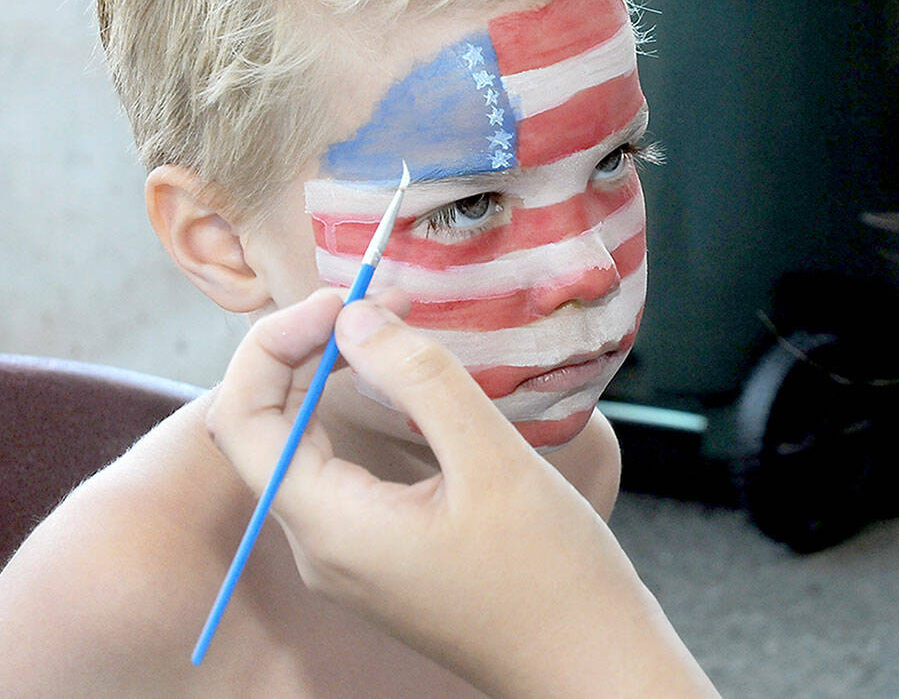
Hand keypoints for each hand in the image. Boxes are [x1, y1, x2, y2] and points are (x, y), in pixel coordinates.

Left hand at [206, 290, 716, 697]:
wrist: (590, 663)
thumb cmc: (550, 573)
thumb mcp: (492, 461)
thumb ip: (418, 380)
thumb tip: (355, 318)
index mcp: (330, 526)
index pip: (243, 418)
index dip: (273, 344)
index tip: (342, 301)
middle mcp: (321, 545)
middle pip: (266, 428)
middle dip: (308, 349)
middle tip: (377, 301)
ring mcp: (349, 555)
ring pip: (305, 447)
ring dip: (335, 378)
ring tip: (393, 325)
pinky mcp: (382, 555)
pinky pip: (343, 471)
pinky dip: (362, 415)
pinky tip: (412, 386)